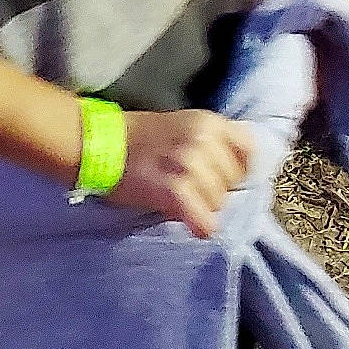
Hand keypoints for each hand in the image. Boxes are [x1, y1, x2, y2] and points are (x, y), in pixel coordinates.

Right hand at [112, 109, 253, 237]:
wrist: (100, 143)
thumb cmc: (141, 139)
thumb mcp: (184, 127)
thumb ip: (211, 144)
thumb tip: (235, 175)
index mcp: (209, 122)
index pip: (249, 151)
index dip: (238, 169)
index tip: (223, 178)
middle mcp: (203, 139)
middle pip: (234, 181)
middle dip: (218, 191)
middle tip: (193, 192)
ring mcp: (189, 163)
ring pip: (219, 202)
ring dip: (204, 208)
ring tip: (183, 203)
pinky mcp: (173, 189)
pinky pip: (202, 218)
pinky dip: (200, 225)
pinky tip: (191, 224)